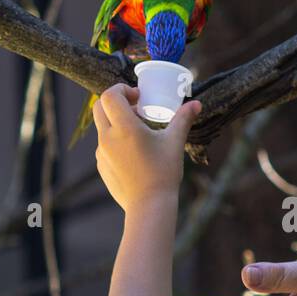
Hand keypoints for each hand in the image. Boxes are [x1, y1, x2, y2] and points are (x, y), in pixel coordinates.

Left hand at [93, 84, 201, 212]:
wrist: (149, 206)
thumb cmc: (163, 173)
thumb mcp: (174, 143)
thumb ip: (183, 119)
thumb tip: (196, 104)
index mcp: (124, 128)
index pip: (110, 95)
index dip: (122, 89)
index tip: (138, 97)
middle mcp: (108, 138)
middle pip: (100, 107)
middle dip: (116, 102)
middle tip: (135, 108)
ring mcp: (101, 153)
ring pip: (102, 127)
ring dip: (116, 122)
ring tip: (138, 132)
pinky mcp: (101, 166)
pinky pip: (104, 145)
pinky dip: (115, 140)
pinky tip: (133, 152)